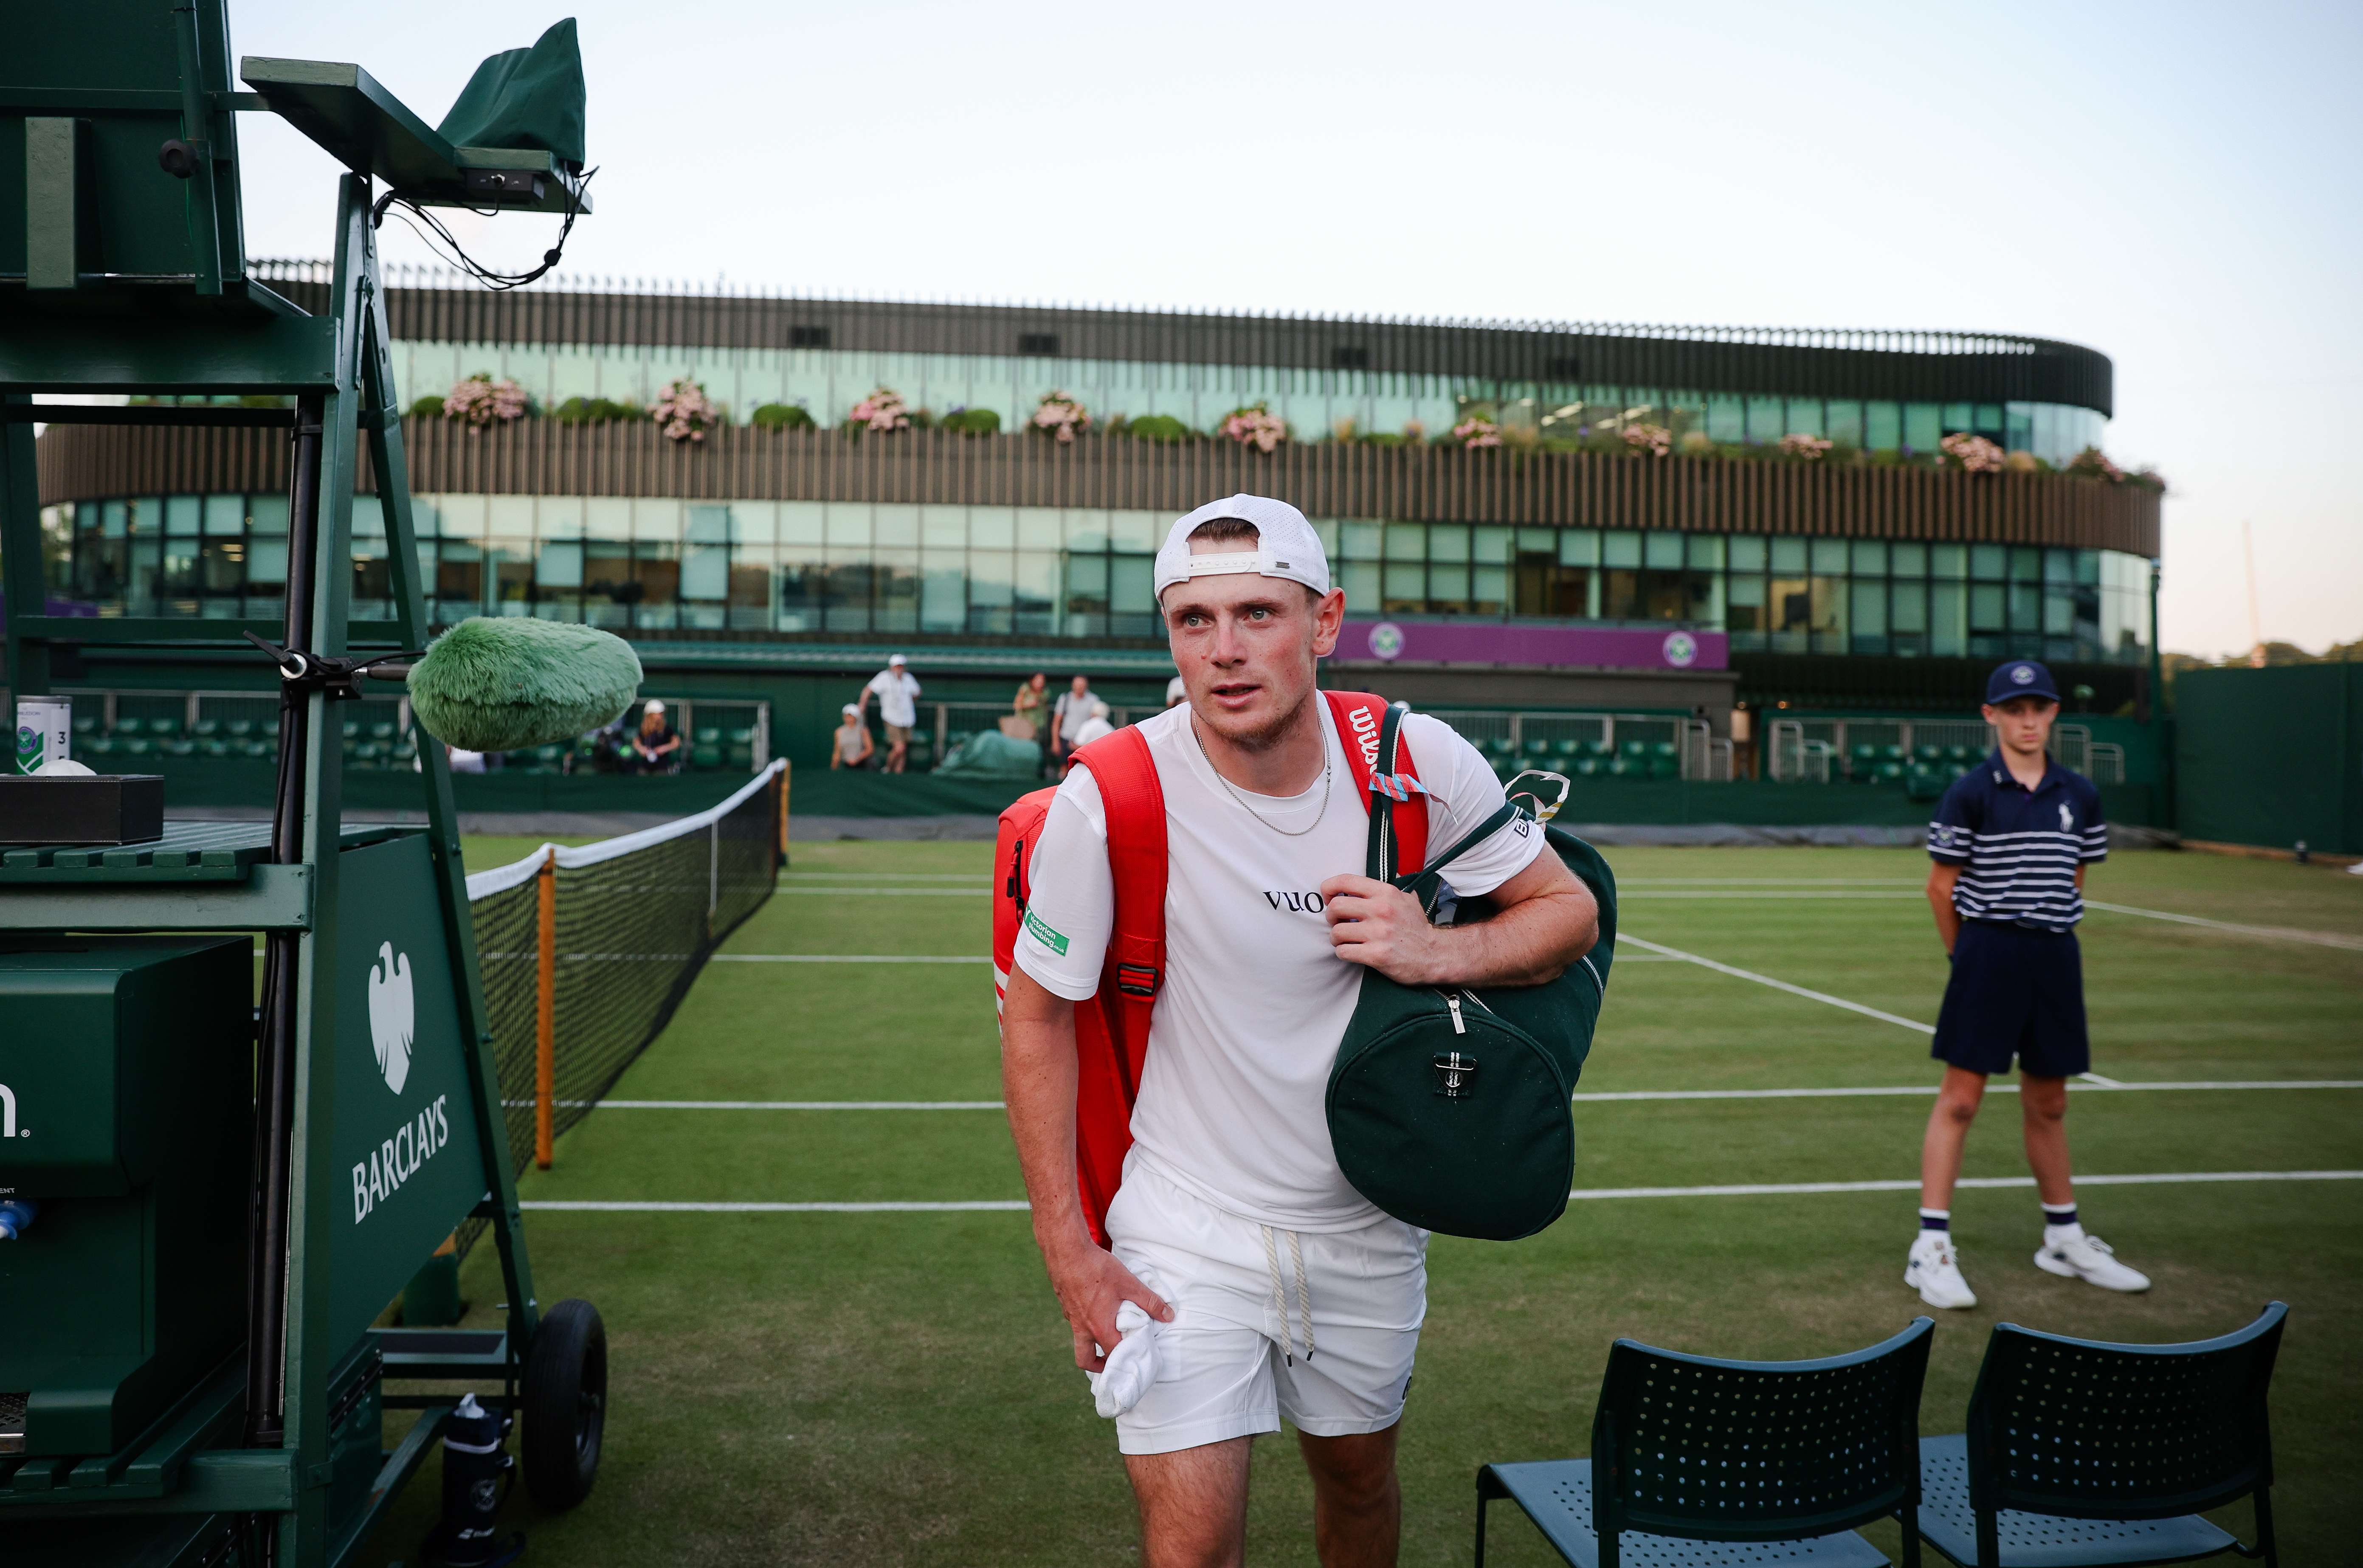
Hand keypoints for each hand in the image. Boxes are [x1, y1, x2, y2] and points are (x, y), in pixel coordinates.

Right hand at [1041, 1235, 1171, 1371]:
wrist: (1066, 1251)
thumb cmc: (1097, 1268)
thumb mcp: (1129, 1283)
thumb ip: (1149, 1301)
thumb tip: (1168, 1315)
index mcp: (1099, 1328)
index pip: (1112, 1356)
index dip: (1125, 1361)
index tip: (1134, 1361)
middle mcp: (1082, 1328)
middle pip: (1085, 1360)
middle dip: (1099, 1366)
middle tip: (1113, 1359)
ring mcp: (1071, 1318)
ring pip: (1078, 1342)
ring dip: (1091, 1345)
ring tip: (1106, 1336)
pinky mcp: (1065, 1305)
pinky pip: (1075, 1324)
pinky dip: (1086, 1324)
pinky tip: (1096, 1309)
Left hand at [1320, 873, 1448, 984]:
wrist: (1435, 955)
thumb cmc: (1417, 927)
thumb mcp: (1407, 899)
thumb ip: (1387, 888)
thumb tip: (1376, 876)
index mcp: (1386, 892)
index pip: (1345, 881)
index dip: (1328, 888)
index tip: (1328, 897)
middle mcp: (1381, 910)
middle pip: (1335, 907)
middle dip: (1331, 917)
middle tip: (1338, 922)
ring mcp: (1379, 933)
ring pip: (1336, 932)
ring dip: (1336, 938)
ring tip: (1345, 940)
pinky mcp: (1376, 955)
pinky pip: (1343, 951)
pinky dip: (1343, 952)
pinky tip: (1352, 951)